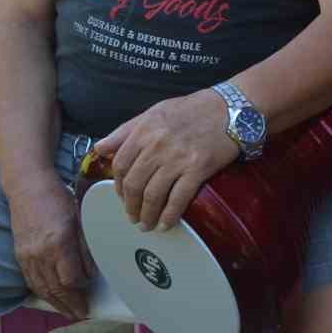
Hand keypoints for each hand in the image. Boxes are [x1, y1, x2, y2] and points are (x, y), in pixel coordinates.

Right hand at [7, 177, 93, 319]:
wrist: (27, 187)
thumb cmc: (58, 199)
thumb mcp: (80, 219)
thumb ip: (85, 248)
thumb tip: (89, 274)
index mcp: (59, 242)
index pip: (70, 280)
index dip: (80, 293)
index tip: (89, 299)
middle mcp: (40, 253)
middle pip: (55, 289)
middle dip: (69, 305)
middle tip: (81, 315)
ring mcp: (27, 255)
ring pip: (42, 288)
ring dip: (56, 303)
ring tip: (68, 312)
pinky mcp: (18, 255)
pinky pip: (30, 281)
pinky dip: (42, 293)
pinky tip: (51, 298)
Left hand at [94, 90, 240, 231]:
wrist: (232, 108)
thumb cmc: (193, 109)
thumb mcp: (155, 112)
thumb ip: (126, 130)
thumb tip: (100, 149)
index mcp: (145, 130)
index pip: (121, 165)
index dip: (118, 186)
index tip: (122, 196)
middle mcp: (157, 145)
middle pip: (134, 184)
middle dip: (131, 206)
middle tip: (132, 216)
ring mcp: (178, 158)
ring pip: (153, 195)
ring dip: (147, 215)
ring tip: (146, 224)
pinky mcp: (198, 169)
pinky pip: (178, 199)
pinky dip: (169, 215)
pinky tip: (166, 224)